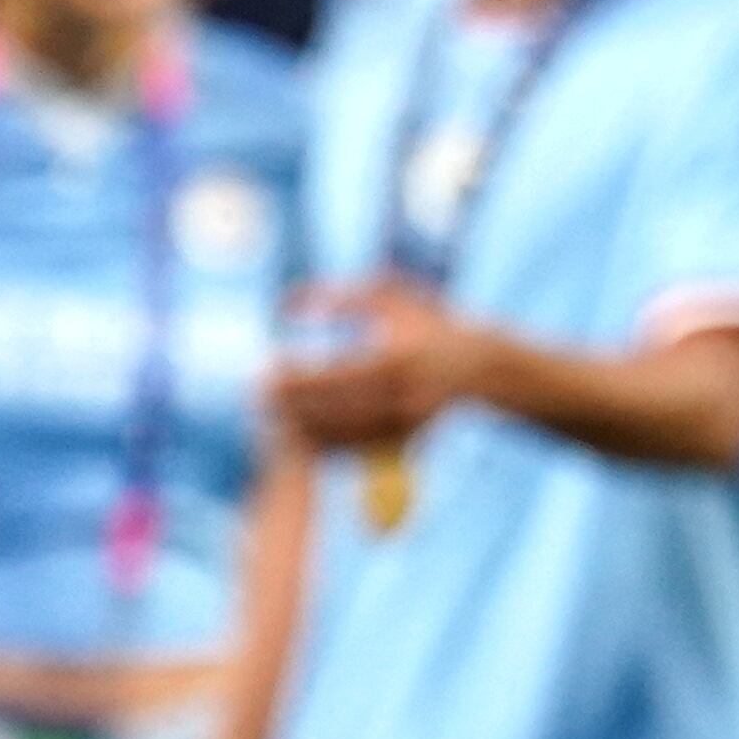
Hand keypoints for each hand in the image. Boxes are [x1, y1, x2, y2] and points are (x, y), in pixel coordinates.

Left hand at [272, 281, 487, 451]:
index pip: (337, 372)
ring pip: (347, 431)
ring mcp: (410, 420)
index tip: (268, 366)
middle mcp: (407, 393)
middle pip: (336, 406)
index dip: (299, 375)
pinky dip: (331, 439)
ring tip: (274, 412)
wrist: (479, 363)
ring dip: (307, 425)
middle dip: (294, 402)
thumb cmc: (429, 319)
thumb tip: (285, 306)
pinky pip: (362, 444)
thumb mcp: (388, 294)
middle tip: (259, 394)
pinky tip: (306, 429)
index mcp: (401, 357)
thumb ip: (337, 295)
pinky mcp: (410, 437)